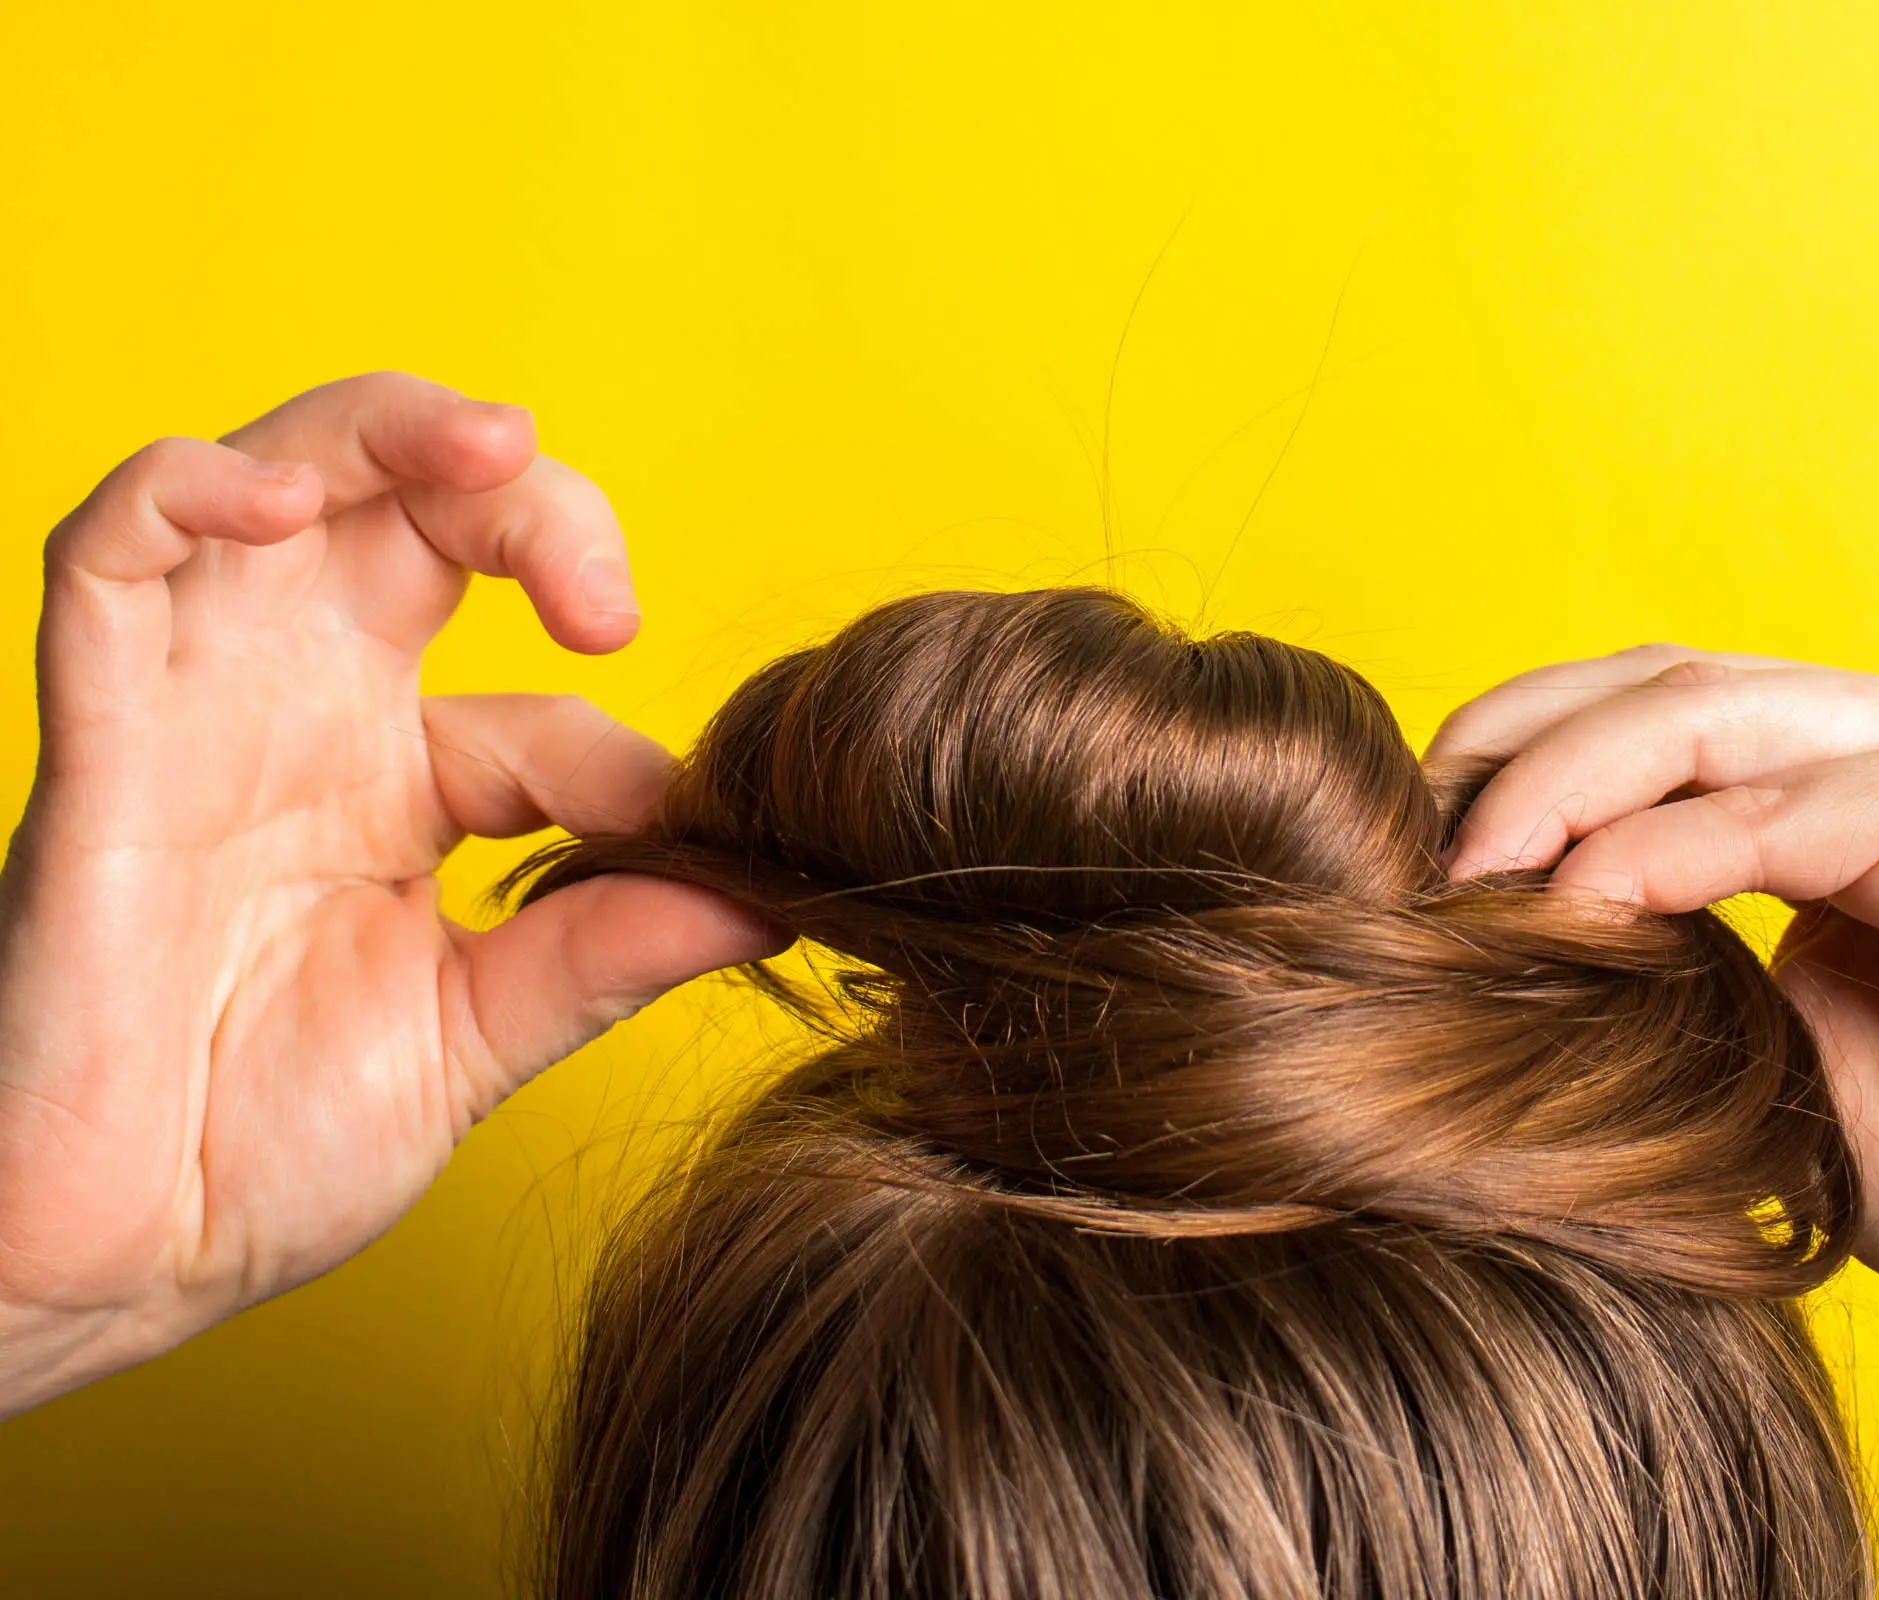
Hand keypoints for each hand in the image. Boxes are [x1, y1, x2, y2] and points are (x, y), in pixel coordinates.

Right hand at [0, 374, 783, 1414]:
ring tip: (487, 446)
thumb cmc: (262, 1155)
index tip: (688, 841)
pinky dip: (183, 493)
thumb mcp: (474, 1039)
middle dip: (522, 499)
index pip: (547, 710)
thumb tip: (770, 898)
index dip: (626, 761)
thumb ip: (604, 954)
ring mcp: (202, 712)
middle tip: (602, 590)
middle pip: (413, 518)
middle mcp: (306, 719)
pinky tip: (272, 500)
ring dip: (382, 431)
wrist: (111, 1260)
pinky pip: (108, 562)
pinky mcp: (100, 737)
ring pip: (275, 482)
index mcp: (404, 788)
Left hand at [1433, 646, 1878, 1444]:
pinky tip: (1576, 905)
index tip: (1411, 842)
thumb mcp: (1773, 1047)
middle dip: (1512, 744)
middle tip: (1406, 834)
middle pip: (1656, 682)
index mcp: (1845, 778)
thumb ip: (1671, 968)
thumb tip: (1502, 949)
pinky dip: (1663, 851)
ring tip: (1464, 871)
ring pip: (1704, 715)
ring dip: (1561, 785)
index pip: (1647, 708)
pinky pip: (1783, 811)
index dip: (1518, 752)